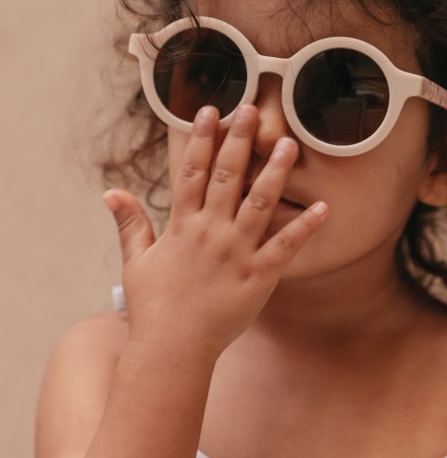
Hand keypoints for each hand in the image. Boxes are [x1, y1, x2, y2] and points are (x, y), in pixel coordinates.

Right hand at [103, 105, 327, 360]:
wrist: (172, 348)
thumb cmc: (153, 306)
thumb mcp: (136, 260)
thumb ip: (130, 223)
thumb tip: (110, 192)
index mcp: (182, 226)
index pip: (192, 172)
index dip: (202, 139)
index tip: (211, 110)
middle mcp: (210, 232)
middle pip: (228, 177)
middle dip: (240, 140)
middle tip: (255, 109)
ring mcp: (236, 252)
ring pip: (259, 203)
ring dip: (275, 172)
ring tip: (290, 143)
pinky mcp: (258, 276)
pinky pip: (285, 247)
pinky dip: (305, 227)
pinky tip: (325, 207)